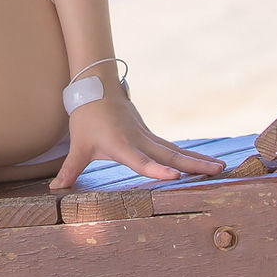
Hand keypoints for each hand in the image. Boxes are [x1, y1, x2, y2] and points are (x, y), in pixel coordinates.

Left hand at [48, 81, 228, 193]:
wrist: (97, 87)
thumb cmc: (86, 118)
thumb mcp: (78, 145)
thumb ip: (70, 169)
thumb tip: (55, 189)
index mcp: (121, 144)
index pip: (140, 160)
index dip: (155, 169)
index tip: (173, 176)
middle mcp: (139, 140)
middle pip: (169, 154)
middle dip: (193, 164)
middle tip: (217, 171)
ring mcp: (147, 136)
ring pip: (176, 149)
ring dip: (198, 159)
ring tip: (221, 168)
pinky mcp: (150, 135)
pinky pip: (172, 147)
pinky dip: (189, 155)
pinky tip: (206, 163)